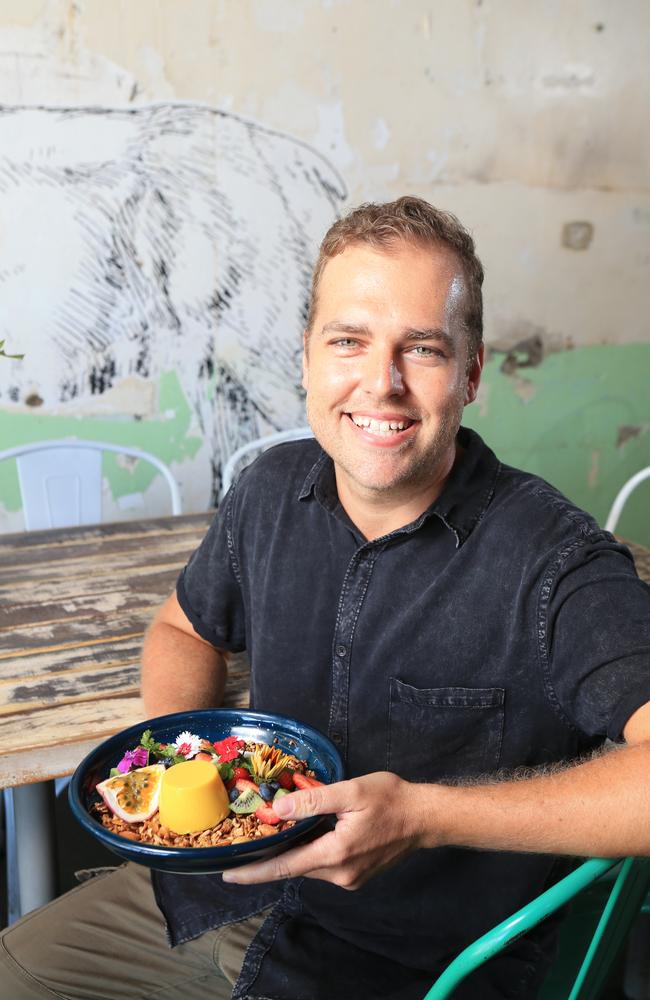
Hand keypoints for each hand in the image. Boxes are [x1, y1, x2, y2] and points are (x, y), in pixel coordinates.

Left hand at [222, 771, 427, 889]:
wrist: (424, 818)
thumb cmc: (391, 799)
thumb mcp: (350, 792)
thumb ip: (313, 801)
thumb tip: (279, 810)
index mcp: (336, 854)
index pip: (285, 867)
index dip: (254, 872)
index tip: (227, 875)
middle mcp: (340, 874)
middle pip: (294, 867)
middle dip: (269, 857)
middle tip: (243, 845)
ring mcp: (349, 878)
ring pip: (308, 866)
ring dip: (291, 852)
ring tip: (272, 834)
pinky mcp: (356, 875)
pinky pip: (323, 865)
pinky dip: (309, 852)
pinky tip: (304, 834)